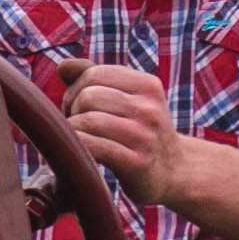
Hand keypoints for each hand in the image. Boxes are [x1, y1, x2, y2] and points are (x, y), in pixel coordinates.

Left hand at [61, 60, 184, 199]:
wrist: (175, 172)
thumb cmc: (141, 132)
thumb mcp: (129, 98)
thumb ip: (95, 77)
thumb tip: (63, 67)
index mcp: (148, 85)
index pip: (93, 73)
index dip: (75, 89)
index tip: (78, 108)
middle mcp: (149, 108)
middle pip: (87, 96)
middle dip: (72, 111)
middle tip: (77, 126)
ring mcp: (144, 136)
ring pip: (87, 120)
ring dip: (73, 131)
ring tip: (78, 140)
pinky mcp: (136, 163)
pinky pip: (93, 146)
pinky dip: (78, 147)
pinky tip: (80, 153)